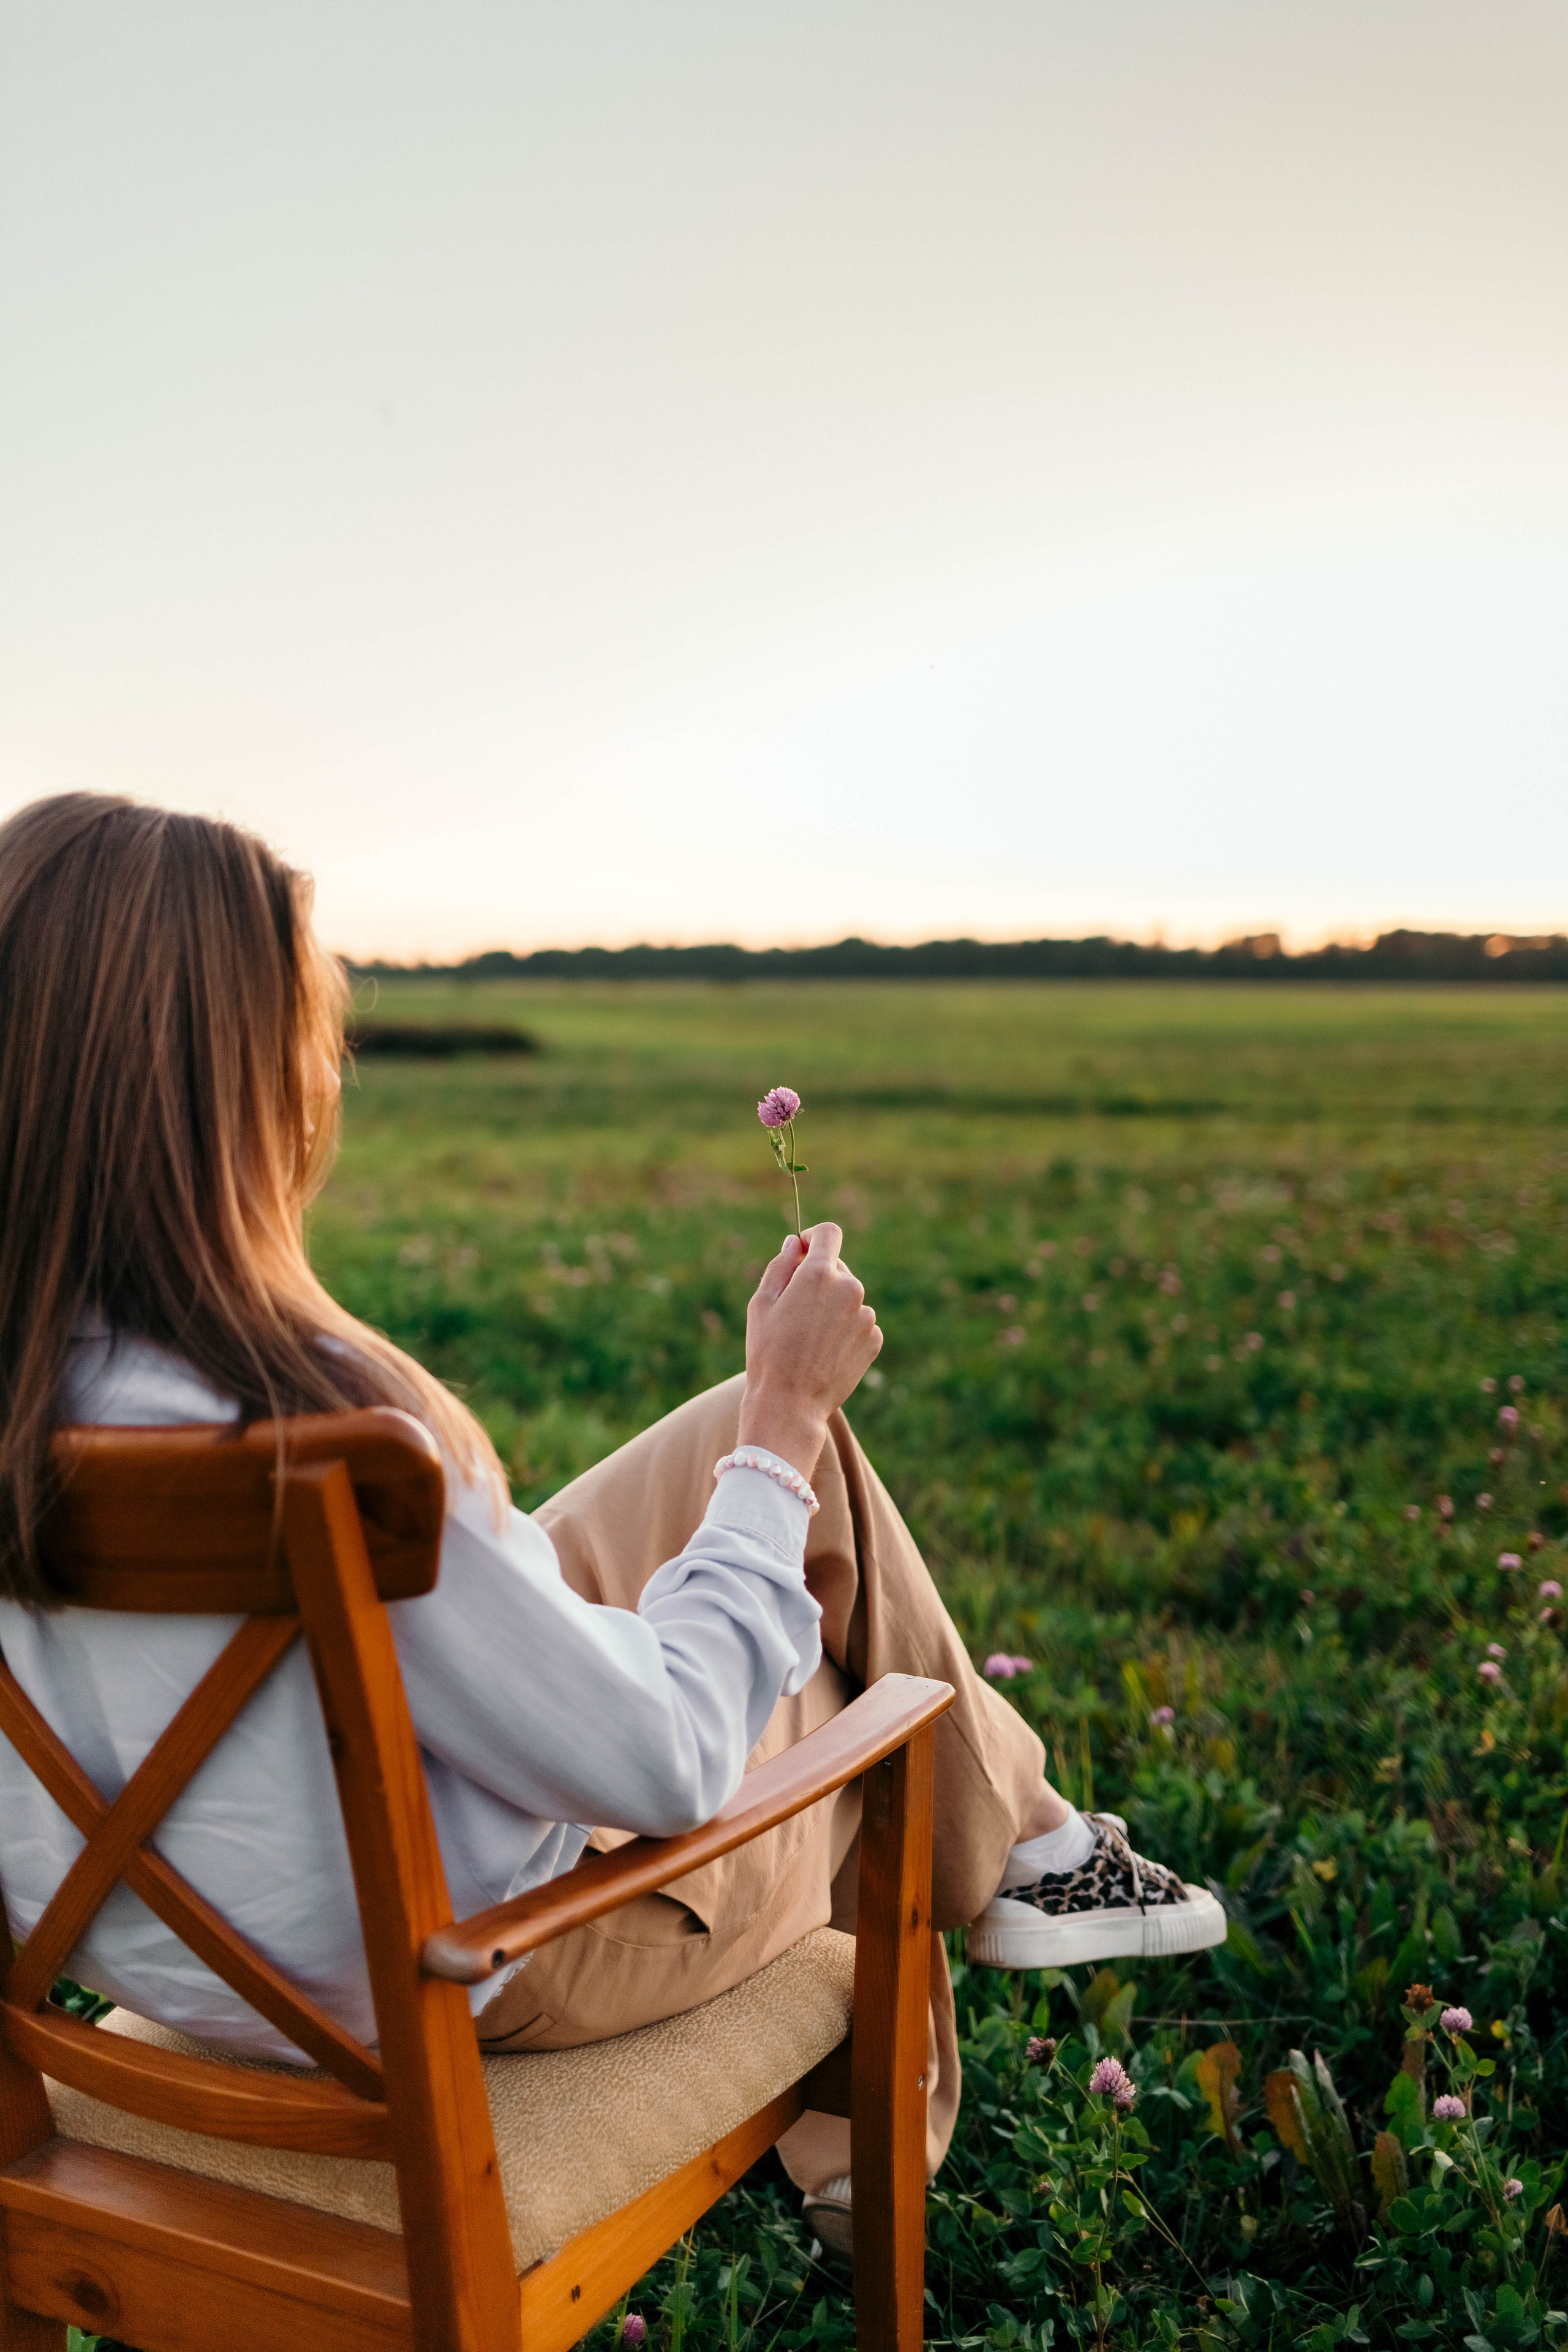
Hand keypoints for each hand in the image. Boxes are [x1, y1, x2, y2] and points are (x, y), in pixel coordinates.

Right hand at [737, 1222, 882, 1478]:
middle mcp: (850, 1288)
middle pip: (837, 1269)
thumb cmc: (767, 1353)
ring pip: (848, 1298)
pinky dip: (845, 1331)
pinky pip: (859, 1323)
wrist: (790, 1404)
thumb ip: (780, 1266)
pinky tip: (825, 1352)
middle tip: (795, 1313)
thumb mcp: (761, 1304)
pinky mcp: (874, 1339)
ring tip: (809, 1339)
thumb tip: (794, 1243)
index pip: (828, 1233)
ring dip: (832, 1308)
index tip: (803, 1250)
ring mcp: (865, 1315)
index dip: (814, 1238)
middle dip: (818, 1281)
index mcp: (819, 1274)